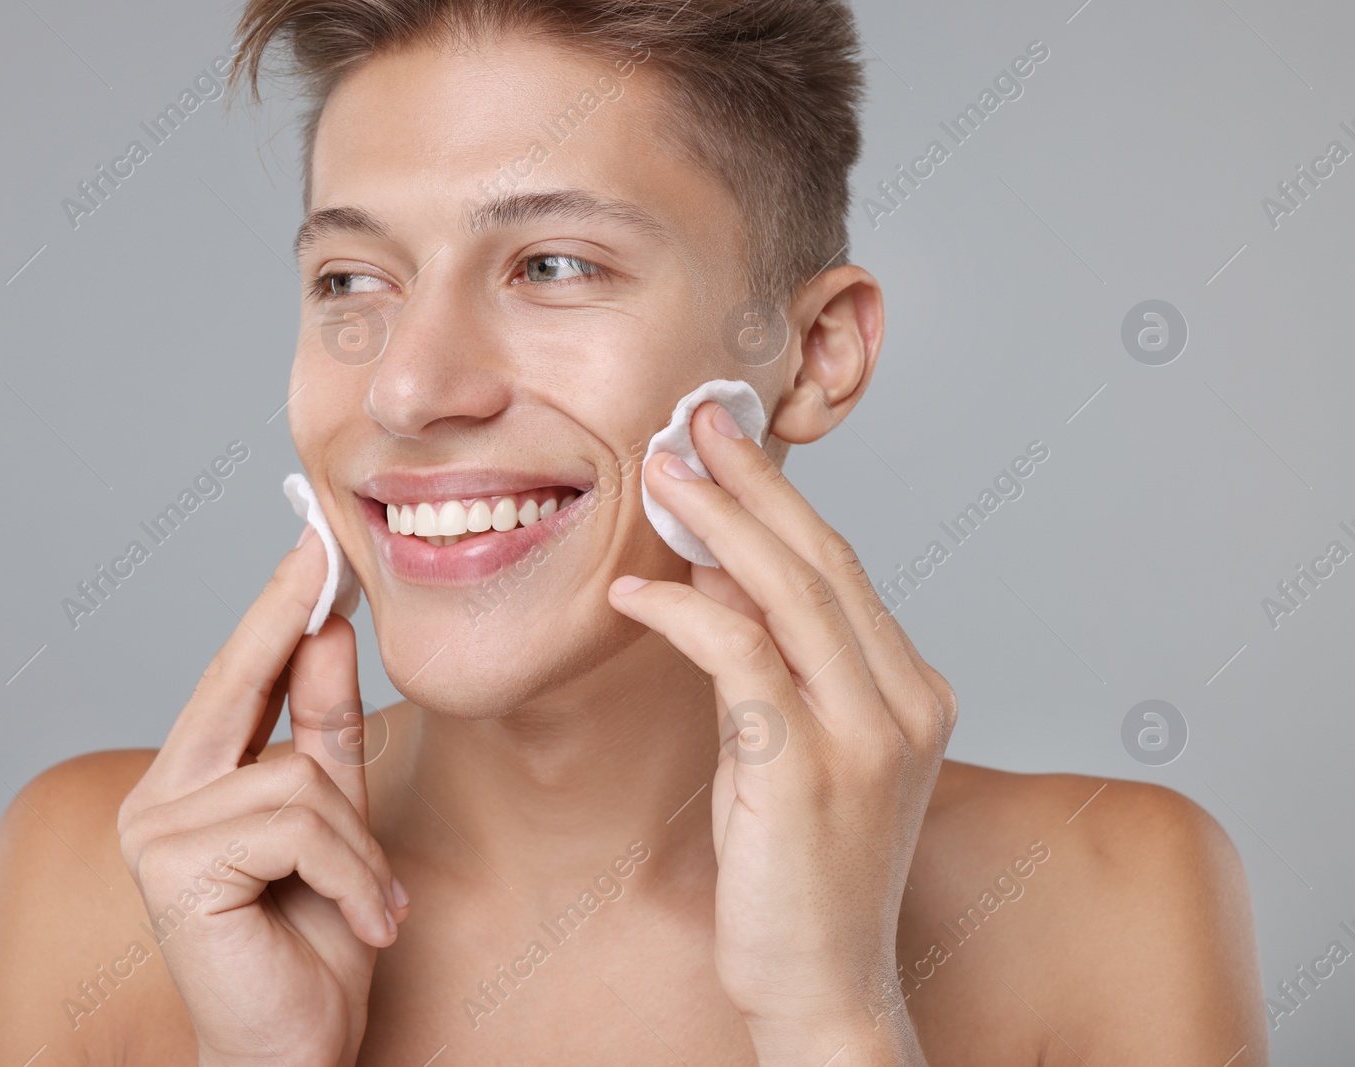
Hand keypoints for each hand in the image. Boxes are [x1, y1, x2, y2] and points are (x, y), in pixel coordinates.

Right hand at [117, 535, 405, 1066]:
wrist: (296, 1053)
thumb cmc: (311, 947)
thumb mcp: (337, 822)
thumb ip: (323, 732)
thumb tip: (329, 631)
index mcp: (189, 783)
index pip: (235, 680)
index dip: (274, 610)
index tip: (311, 545)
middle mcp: (158, 798)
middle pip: (237, 685)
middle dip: (286, 617)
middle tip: (324, 551)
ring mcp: (158, 830)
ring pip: (298, 778)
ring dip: (360, 849)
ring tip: (373, 906)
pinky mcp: (176, 867)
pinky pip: (301, 826)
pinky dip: (353, 876)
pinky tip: (363, 926)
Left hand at [609, 401, 953, 1064]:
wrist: (823, 985)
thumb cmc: (802, 870)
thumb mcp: (792, 747)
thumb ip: (770, 662)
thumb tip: (715, 570)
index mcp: (911, 690)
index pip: (841, 568)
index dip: (778, 497)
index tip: (725, 444)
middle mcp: (905, 702)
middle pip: (822, 559)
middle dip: (751, 481)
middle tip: (690, 421)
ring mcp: (867, 736)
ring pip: (790, 592)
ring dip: (717, 521)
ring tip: (659, 472)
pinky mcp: (809, 770)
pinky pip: (741, 658)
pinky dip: (684, 611)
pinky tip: (634, 592)